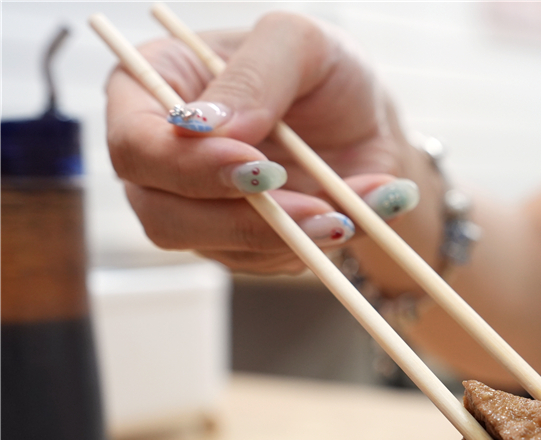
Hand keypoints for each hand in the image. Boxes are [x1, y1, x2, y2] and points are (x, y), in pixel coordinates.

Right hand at [106, 11, 439, 284]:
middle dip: (243, 219)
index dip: (189, 166)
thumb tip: (206, 127)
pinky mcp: (238, 243)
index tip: (256, 165)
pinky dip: (312, 245)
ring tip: (344, 215)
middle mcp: (161, 156)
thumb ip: (255, 73)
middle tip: (314, 208)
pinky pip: (265, 262)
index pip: (136, 145)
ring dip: (287, 239)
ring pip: (218, 249)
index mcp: (152, 87)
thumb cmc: (325, 68)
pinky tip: (350, 216)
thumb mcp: (300, 42)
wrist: (370, 124)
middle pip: (163, 215)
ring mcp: (196, 207)